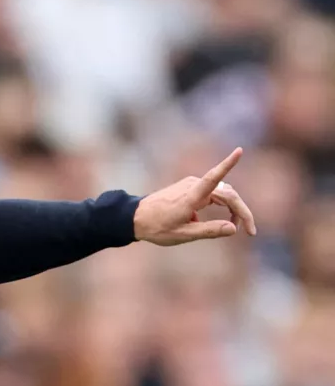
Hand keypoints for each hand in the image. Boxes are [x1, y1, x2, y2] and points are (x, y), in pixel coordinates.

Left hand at [134, 147, 256, 245]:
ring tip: (235, 228)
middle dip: (241, 211)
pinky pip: (213, 194)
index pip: (214, 178)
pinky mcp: (189, 188)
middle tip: (250, 231)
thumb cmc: (157, 227)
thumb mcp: (183, 234)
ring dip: (233, 209)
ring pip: (222, 194)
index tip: (239, 151)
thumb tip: (233, 228)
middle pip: (228, 194)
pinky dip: (222, 205)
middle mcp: (192, 186)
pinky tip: (222, 220)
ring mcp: (191, 185)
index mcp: (191, 196)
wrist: (135, 218)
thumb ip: (209, 231)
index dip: (227, 165)